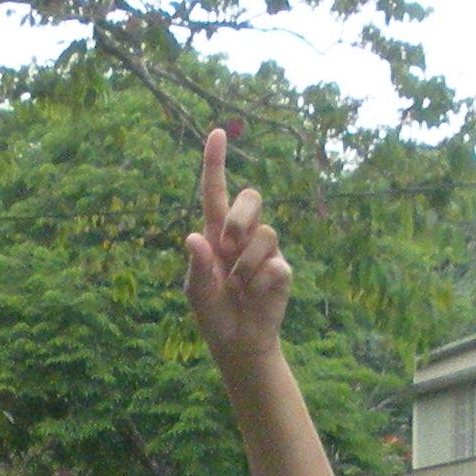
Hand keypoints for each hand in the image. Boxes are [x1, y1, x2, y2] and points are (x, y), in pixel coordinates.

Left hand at [183, 127, 291, 369]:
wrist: (237, 342)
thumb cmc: (213, 312)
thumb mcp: (196, 291)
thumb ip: (196, 265)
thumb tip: (194, 237)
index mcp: (216, 234)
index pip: (216, 192)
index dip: (215, 162)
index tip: (216, 133)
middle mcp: (243, 236)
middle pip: (252, 197)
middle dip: (241, 216)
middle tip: (227, 246)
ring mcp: (266, 251)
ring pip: (265, 233)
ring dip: (245, 264)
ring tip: (237, 287)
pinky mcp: (282, 270)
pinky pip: (275, 264)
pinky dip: (258, 283)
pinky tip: (253, 295)